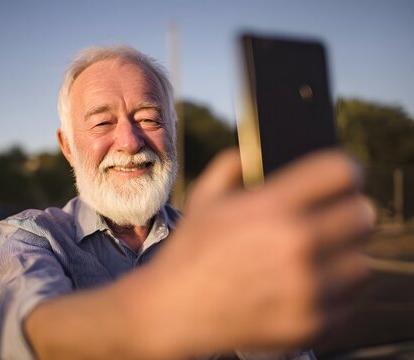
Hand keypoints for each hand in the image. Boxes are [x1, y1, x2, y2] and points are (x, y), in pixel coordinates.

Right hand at [133, 149, 373, 356]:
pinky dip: (334, 290)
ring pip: (361, 260)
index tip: (343, 178)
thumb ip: (231, 164)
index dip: (345, 170)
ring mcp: (306, 287)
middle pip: (363, 214)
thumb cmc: (188, 252)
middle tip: (333, 217)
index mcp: (271, 206)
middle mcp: (296, 244)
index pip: (342, 171)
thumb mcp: (203, 197)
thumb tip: (252, 153)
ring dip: (343, 254)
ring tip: (319, 255)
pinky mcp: (310, 322)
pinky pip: (349, 299)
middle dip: (348, 211)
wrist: (173, 311)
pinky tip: (308, 284)